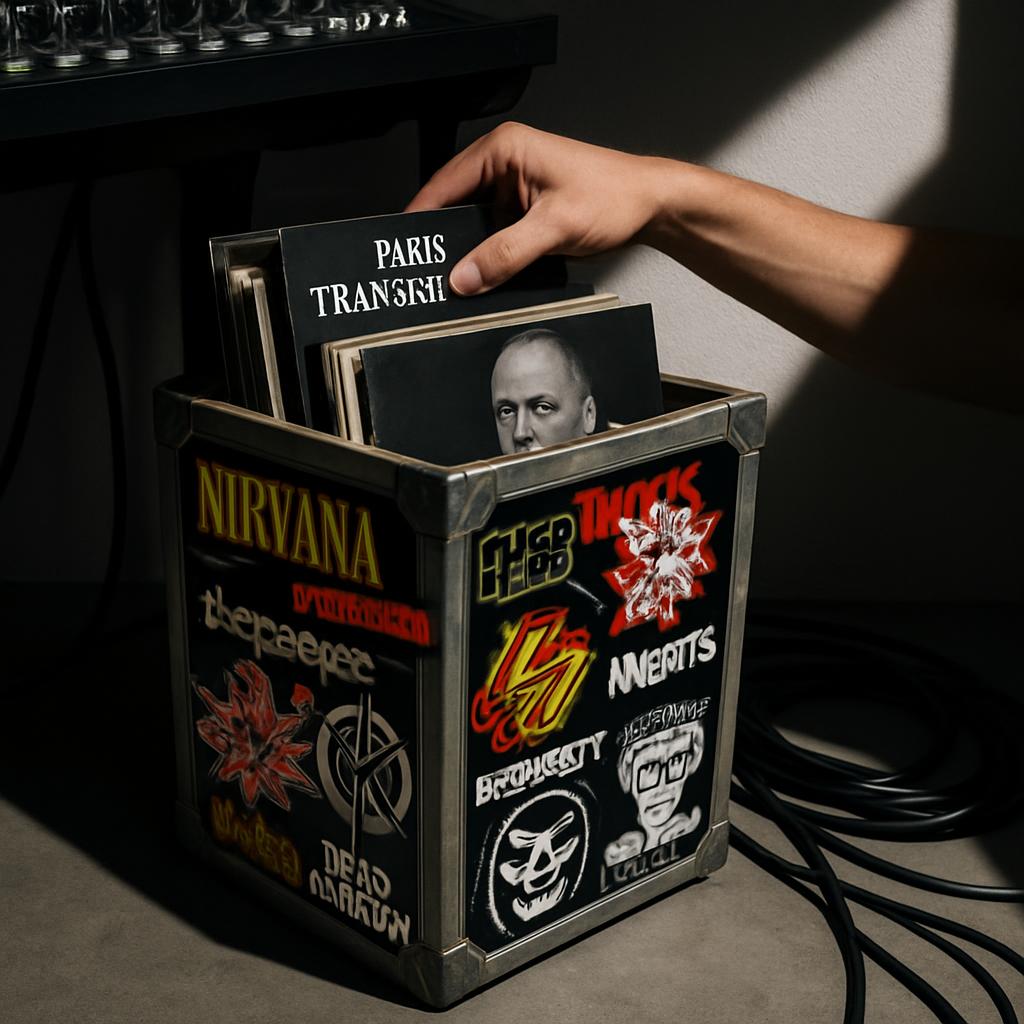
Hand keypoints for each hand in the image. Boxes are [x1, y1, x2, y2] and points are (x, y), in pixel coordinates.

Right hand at [406, 122, 665, 295]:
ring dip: (468, 254)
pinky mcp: (525, 216)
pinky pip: (494, 240)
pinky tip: (483, 279)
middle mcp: (504, 166)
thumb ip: (505, 254)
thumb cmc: (614, 195)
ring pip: (474, 228)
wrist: (650, 207)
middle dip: (444, 241)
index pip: (444, 183)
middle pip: (455, 208)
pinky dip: (488, 260)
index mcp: (504, 149)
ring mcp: (514, 192)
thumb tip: (464, 276)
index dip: (421, 217)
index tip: (403, 248)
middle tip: (426, 273)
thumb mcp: (554, 227)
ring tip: (454, 281)